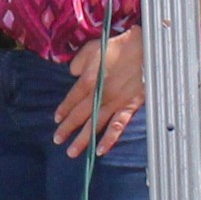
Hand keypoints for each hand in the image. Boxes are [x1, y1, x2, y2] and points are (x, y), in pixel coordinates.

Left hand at [51, 31, 145, 158]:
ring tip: (72, 152)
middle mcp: (99, 94)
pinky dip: (109, 139)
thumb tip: (73, 74)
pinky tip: (100, 151)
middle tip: (57, 140)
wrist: (144, 48)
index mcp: (88, 80)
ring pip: (95, 124)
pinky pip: (118, 126)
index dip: (63, 110)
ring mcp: (114, 102)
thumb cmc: (117, 46)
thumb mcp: (91, 48)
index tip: (56, 119)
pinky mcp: (129, 106)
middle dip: (67, 129)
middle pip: (80, 115)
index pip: (72, 99)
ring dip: (83, 139)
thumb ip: (78, 63)